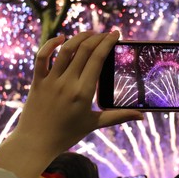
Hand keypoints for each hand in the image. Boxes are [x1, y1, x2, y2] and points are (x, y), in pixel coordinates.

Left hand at [0, 31, 142, 177]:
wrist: (36, 143)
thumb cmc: (67, 135)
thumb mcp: (94, 124)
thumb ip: (119, 117)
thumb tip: (142, 116)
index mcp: (83, 92)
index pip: (98, 58)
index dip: (108, 42)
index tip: (116, 34)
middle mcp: (67, 83)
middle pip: (84, 50)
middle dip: (97, 37)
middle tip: (106, 34)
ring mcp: (51, 80)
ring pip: (65, 49)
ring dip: (79, 37)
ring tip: (90, 34)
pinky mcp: (37, 81)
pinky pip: (41, 57)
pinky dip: (50, 44)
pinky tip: (61, 38)